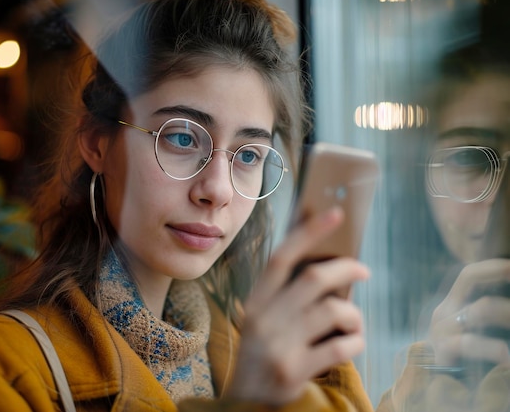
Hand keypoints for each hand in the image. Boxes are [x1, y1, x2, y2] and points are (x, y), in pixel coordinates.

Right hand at [228, 207, 369, 404]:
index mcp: (256, 301)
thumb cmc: (263, 353)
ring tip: (354, 323)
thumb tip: (329, 267)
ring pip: (333, 311)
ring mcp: (278, 345)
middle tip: (363, 271)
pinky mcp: (293, 370)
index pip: (282, 257)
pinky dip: (355, 343)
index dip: (309, 232)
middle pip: (314, 279)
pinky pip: (340, 347)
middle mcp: (263, 319)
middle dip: (346, 269)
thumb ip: (286, 296)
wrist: (244, 402)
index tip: (335, 213)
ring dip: (354, 315)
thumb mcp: (264, 320)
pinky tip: (351, 344)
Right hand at [430, 258, 509, 366]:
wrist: (440, 391)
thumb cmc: (465, 361)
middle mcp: (444, 312)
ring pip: (478, 308)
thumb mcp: (475, 333)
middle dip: (496, 273)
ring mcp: (441, 330)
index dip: (491, 267)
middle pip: (467, 279)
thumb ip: (487, 315)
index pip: (468, 275)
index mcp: (452, 306)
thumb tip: (505, 305)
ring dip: (507, 313)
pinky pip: (470, 342)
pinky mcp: (442, 350)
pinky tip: (507, 357)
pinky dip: (493, 348)